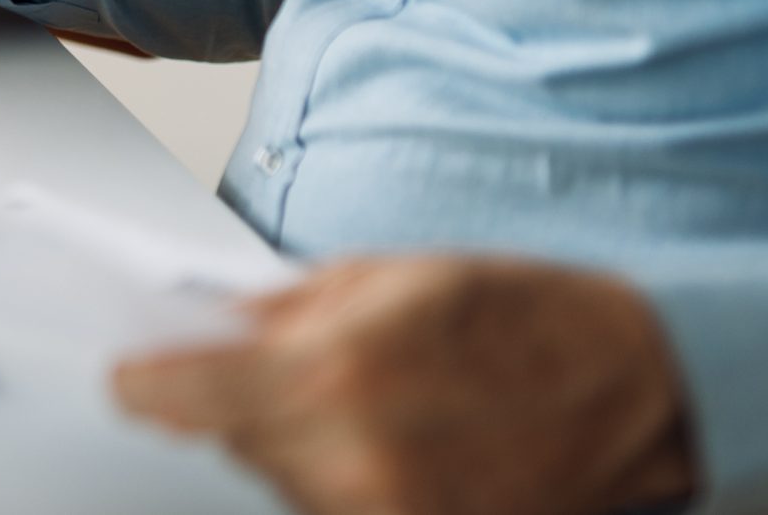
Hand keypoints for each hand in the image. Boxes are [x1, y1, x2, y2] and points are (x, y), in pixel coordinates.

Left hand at [113, 255, 696, 514]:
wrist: (635, 389)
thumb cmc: (523, 319)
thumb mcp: (385, 276)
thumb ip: (282, 311)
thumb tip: (208, 331)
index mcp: (328, 376)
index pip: (175, 398)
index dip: (146, 381)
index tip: (132, 373)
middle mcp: (348, 462)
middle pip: (231, 442)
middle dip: (246, 401)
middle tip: (310, 366)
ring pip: (283, 482)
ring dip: (304, 444)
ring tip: (379, 401)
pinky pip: (337, 510)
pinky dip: (349, 480)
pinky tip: (403, 443)